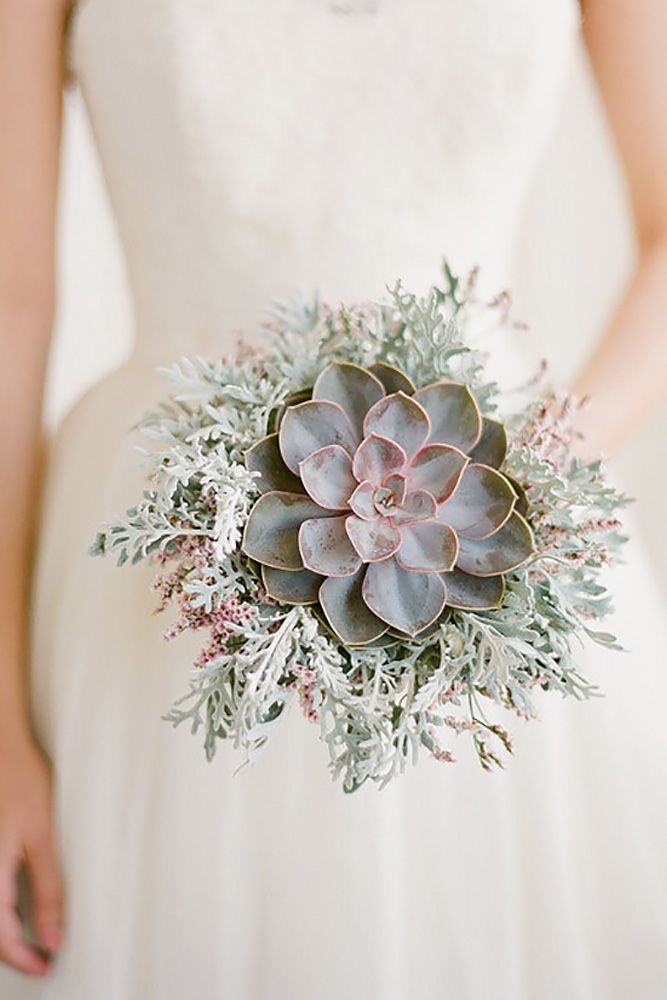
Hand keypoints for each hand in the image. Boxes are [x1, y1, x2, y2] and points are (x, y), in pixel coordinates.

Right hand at [0, 739, 63, 975]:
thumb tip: (53, 936)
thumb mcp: (42, 835)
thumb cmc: (21, 782)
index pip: (0, 937)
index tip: (46, 966)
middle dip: (10, 951)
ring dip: (0, 932)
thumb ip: (48, 888)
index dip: (23, 958)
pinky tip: (11, 909)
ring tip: (27, 937)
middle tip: (39, 956)